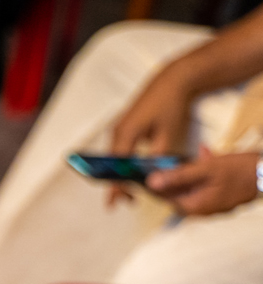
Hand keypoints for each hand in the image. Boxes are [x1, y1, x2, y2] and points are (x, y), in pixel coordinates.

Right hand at [106, 67, 191, 206]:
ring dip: (119, 175)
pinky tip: (130, 173)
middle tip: (122, 203)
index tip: (116, 202)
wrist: (172, 81)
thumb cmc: (171, 105)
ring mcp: (119, 129)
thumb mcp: (168, 134)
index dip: (117, 186)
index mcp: (126, 133)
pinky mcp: (124, 127)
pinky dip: (122, 165)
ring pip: (114, 159)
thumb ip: (158, 157)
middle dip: (116, 184)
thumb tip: (154, 177)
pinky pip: (119, 151)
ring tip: (128, 192)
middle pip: (111, 166)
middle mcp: (117, 131)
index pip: (117, 167)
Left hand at [145, 146, 258, 214]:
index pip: (165, 197)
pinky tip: (205, 155)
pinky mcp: (221, 196)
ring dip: (188, 171)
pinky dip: (202, 172)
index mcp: (194, 206)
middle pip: (178, 192)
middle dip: (173, 175)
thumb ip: (178, 177)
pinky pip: (205, 184)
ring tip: (189, 156)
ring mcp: (212, 205)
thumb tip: (152, 183)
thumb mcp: (205, 170)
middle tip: (166, 161)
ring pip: (192, 186)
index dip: (154, 183)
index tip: (144, 172)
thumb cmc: (240, 171)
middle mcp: (201, 210)